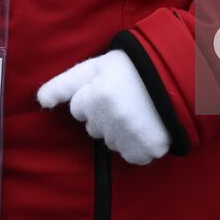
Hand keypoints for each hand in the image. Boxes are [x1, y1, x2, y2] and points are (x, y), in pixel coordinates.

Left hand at [36, 50, 171, 164]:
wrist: (179, 70)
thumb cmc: (135, 65)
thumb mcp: (97, 64)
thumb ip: (65, 83)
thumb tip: (40, 100)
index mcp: (97, 94)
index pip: (78, 108)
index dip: (92, 95)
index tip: (109, 85)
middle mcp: (111, 117)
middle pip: (93, 128)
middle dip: (104, 115)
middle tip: (126, 96)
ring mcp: (131, 134)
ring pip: (112, 143)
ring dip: (121, 131)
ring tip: (138, 110)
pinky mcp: (149, 147)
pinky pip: (133, 156)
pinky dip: (139, 146)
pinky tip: (147, 126)